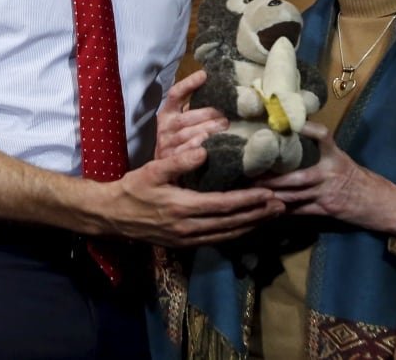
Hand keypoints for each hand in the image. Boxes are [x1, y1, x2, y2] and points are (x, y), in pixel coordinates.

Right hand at [98, 149, 283, 246]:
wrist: (113, 216)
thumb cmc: (133, 189)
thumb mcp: (152, 170)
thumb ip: (178, 161)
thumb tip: (204, 150)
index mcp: (182, 208)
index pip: (224, 205)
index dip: (249, 200)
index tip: (270, 192)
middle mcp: (189, 228)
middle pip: (232, 223)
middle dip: (258, 215)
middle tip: (283, 205)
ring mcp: (187, 239)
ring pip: (227, 234)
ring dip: (252, 225)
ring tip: (272, 215)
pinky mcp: (185, 244)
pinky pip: (217, 239)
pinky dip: (236, 233)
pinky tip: (248, 226)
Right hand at [155, 70, 227, 159]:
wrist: (164, 169)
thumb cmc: (181, 139)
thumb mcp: (183, 121)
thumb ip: (196, 108)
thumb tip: (221, 93)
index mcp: (167, 113)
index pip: (175, 95)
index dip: (188, 84)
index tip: (204, 75)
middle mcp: (164, 128)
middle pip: (185, 119)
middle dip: (207, 115)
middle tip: (226, 116)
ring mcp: (166, 146)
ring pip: (187, 135)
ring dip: (207, 131)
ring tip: (224, 128)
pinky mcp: (170, 162)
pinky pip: (186, 154)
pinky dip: (198, 150)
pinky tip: (210, 148)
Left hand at [260, 122, 395, 234]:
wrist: (379, 203)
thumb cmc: (358, 178)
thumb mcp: (343, 159)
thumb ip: (321, 152)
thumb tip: (294, 136)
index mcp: (336, 157)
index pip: (323, 137)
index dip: (308, 129)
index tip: (290, 123)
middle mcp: (331, 173)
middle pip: (298, 177)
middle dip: (274, 179)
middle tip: (251, 175)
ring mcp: (327, 194)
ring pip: (295, 196)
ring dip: (274, 194)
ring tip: (253, 191)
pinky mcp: (326, 210)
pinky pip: (301, 211)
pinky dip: (284, 210)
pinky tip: (269, 208)